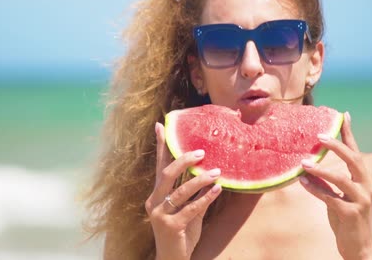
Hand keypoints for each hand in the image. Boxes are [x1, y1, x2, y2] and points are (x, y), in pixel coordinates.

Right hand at [145, 122, 222, 259]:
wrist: (172, 259)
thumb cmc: (181, 232)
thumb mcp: (186, 209)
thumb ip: (193, 193)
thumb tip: (209, 172)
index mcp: (155, 195)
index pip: (159, 167)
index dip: (160, 146)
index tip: (161, 125)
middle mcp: (153, 202)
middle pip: (166, 174)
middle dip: (183, 160)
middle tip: (201, 152)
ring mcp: (160, 215)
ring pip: (180, 191)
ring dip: (200, 179)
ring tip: (217, 172)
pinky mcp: (171, 227)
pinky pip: (191, 208)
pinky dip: (206, 197)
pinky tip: (218, 189)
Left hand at [300, 112, 371, 259]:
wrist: (358, 248)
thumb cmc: (347, 219)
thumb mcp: (338, 196)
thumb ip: (329, 181)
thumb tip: (311, 164)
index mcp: (364, 180)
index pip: (356, 152)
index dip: (349, 133)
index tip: (343, 114)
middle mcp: (367, 187)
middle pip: (354, 160)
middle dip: (337, 145)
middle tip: (319, 136)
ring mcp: (361, 201)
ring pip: (342, 179)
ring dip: (321, 170)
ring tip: (304, 163)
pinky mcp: (351, 214)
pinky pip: (331, 198)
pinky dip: (315, 189)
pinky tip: (303, 182)